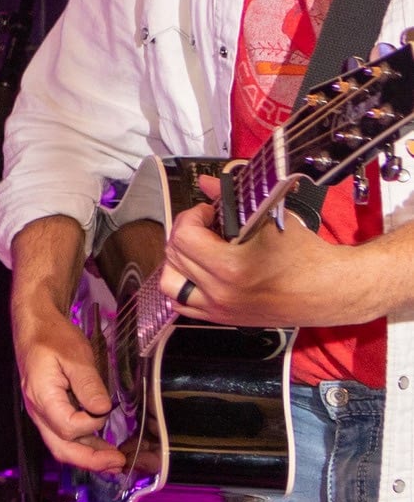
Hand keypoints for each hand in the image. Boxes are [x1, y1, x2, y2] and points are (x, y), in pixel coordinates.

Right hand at [11, 306, 122, 472]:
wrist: (35, 326)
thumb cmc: (53, 337)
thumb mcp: (75, 355)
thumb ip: (88, 384)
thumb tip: (102, 409)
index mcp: (43, 397)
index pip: (69, 427)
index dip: (92, 424)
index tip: (106, 409)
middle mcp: (38, 411)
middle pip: (61, 448)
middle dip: (90, 460)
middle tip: (117, 463)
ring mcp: (42, 412)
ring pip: (61, 446)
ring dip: (88, 457)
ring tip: (113, 462)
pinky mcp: (49, 410)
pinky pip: (63, 435)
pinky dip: (83, 446)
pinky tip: (100, 447)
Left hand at [160, 175, 393, 330]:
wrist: (331, 290)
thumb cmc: (308, 255)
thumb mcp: (272, 219)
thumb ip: (233, 201)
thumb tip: (207, 183)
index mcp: (231, 268)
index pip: (183, 236)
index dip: (192, 217)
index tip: (208, 212)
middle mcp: (220, 293)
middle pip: (174, 257)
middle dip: (185, 234)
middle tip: (205, 226)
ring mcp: (220, 309)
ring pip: (169, 284)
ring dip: (177, 262)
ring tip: (196, 249)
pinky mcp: (225, 319)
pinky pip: (183, 305)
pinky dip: (183, 286)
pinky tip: (198, 272)